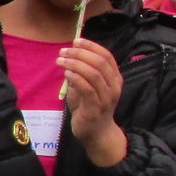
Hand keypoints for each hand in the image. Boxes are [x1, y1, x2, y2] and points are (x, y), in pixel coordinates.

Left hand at [59, 39, 128, 165]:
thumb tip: (69, 56)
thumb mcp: (88, 86)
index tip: (76, 41)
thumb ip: (82, 72)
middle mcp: (114, 86)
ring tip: (60, 61)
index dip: (91, 46)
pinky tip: (66, 74)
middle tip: (64, 52)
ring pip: (93, 73)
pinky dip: (76, 78)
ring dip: (75, 64)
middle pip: (100, 62)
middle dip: (80, 53)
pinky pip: (87, 88)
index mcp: (115, 78)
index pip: (106, 56)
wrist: (96, 134)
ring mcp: (106, 98)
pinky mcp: (95, 108)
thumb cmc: (90, 108)